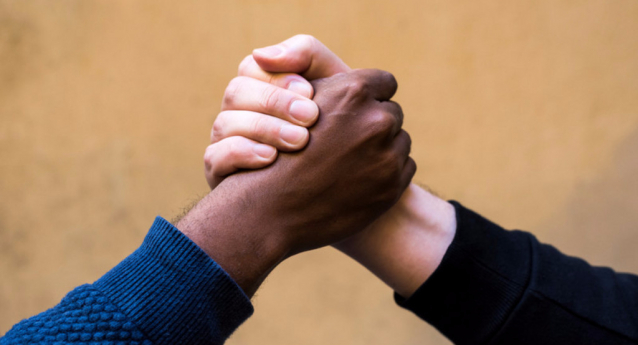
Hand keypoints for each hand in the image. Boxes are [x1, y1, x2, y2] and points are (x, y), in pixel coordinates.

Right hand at [203, 35, 455, 297]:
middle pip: (392, 113)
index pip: (384, 82)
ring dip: (382, 149)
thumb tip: (354, 77)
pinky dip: (386, 173)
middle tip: (348, 141)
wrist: (272, 210)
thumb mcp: (293, 102)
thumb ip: (327, 83)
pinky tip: (357, 180)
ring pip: (400, 141)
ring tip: (349, 163)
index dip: (367, 97)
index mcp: (354, 91)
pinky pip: (404, 167)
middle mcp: (376, 119)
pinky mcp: (393, 185)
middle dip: (374, 124)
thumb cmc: (277, 152)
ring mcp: (387, 154)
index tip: (353, 111)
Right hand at [204, 35, 349, 188]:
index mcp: (260, 86)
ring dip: (265, 128)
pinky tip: (271, 158)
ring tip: (300, 141)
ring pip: (225, 123)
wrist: (347, 180)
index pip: (252, 68)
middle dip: (275, 102)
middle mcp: (238, 111)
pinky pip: (215, 157)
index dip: (278, 78)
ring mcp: (226, 141)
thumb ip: (306, 55)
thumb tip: (262, 53)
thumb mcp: (334, 86)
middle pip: (237, 92)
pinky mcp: (221, 172)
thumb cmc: (339, 126)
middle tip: (310, 117)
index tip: (310, 92)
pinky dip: (242, 153)